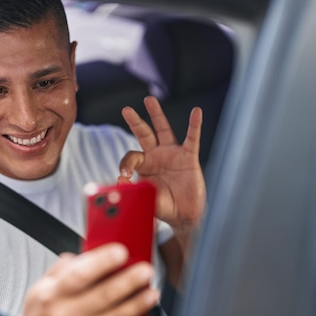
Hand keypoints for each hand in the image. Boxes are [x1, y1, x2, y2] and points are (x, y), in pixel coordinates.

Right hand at [22, 243, 158, 315]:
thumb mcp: (39, 289)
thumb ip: (62, 269)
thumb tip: (86, 254)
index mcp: (51, 296)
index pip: (79, 275)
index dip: (102, 262)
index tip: (120, 252)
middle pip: (103, 295)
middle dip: (128, 281)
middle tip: (144, 270)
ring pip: (114, 315)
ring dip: (136, 302)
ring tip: (150, 291)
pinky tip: (140, 307)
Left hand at [119, 96, 205, 230]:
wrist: (184, 216)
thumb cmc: (164, 207)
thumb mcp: (144, 199)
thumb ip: (132, 190)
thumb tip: (119, 179)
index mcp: (144, 166)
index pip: (131, 157)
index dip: (126, 164)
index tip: (125, 176)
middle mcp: (157, 156)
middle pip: (144, 134)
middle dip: (135, 121)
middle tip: (126, 109)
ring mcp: (172, 154)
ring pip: (163, 130)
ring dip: (156, 115)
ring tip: (149, 100)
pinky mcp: (188, 158)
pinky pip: (192, 139)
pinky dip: (194, 125)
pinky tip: (196, 112)